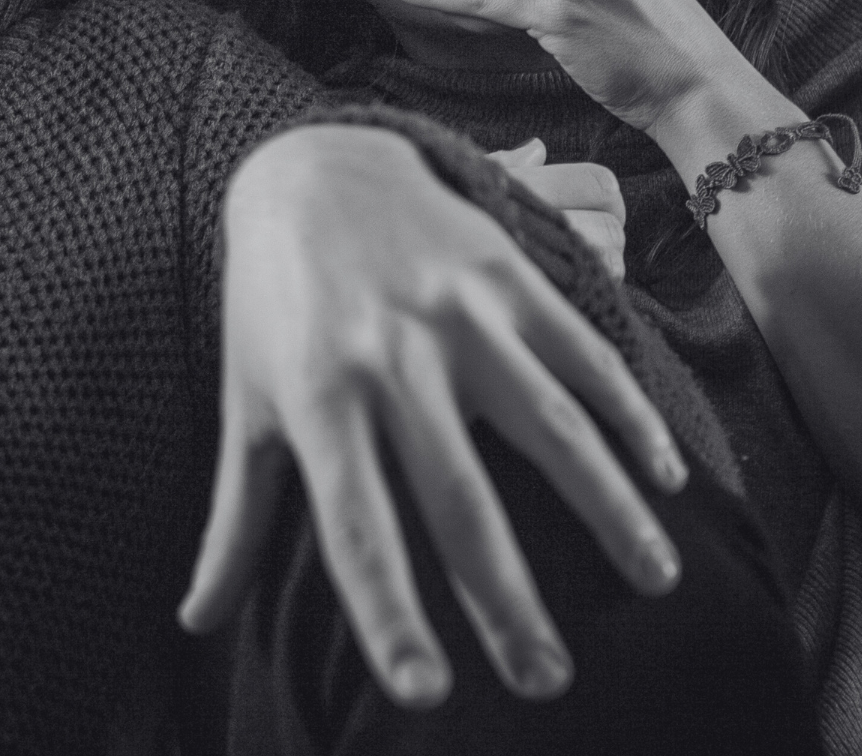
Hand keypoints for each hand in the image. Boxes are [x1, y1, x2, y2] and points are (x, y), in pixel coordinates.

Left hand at [183, 125, 686, 708]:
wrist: (313, 169)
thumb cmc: (270, 308)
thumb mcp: (245, 405)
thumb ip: (233, 519)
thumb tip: (195, 623)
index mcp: (317, 401)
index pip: (354, 528)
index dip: (387, 611)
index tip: (422, 692)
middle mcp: (390, 360)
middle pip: (457, 495)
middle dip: (502, 595)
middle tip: (546, 682)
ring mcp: (457, 313)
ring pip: (544, 423)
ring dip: (604, 505)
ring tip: (655, 582)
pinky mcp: (508, 274)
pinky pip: (579, 354)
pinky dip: (628, 414)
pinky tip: (666, 476)